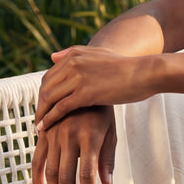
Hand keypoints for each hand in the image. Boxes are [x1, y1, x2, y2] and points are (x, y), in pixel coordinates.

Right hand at [31, 105, 116, 183]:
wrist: (81, 81)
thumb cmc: (102, 110)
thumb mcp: (110, 131)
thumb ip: (107, 158)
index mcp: (89, 137)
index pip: (87, 175)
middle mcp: (68, 136)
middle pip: (66, 177)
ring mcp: (53, 134)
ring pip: (50, 172)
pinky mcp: (43, 133)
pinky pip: (37, 159)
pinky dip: (37, 178)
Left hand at [34, 46, 148, 134]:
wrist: (145, 73)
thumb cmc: (126, 68)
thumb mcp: (99, 54)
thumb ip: (74, 54)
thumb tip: (52, 57)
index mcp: (74, 55)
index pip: (49, 76)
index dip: (43, 93)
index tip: (43, 108)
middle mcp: (72, 63)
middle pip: (45, 87)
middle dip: (40, 105)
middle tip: (38, 120)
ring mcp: (78, 77)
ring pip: (49, 98)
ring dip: (41, 114)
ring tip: (38, 128)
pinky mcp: (85, 93)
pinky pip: (60, 108)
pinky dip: (49, 119)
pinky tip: (45, 129)